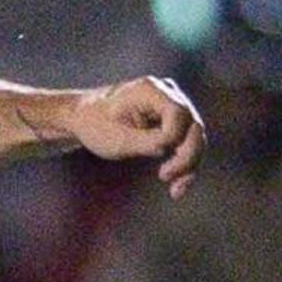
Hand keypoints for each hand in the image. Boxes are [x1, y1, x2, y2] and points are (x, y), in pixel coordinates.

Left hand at [55, 76, 207, 195]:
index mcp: (149, 90)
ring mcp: (173, 106)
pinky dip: (185, 165)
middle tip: (166, 176)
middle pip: (193, 125)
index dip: (174, 137)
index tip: (157, 154)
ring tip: (176, 191)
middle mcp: (167, 93)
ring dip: (189, 165)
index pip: (178, 113)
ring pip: (195, 137)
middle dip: (187, 155)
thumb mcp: (117, 138)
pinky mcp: (174, 122)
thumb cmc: (96, 125)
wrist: (86, 119)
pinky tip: (176, 189)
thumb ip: (145, 141)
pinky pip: (188, 144)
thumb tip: (168, 147)